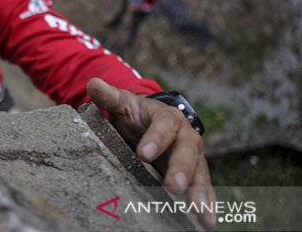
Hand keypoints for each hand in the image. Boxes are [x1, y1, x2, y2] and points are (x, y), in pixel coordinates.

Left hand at [87, 77, 216, 228]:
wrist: (152, 121)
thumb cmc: (136, 114)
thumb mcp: (124, 103)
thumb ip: (110, 96)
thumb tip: (92, 83)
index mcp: (168, 118)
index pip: (164, 126)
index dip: (155, 139)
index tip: (143, 154)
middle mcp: (186, 137)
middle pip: (186, 152)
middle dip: (181, 170)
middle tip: (174, 186)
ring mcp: (193, 157)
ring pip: (200, 174)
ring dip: (200, 193)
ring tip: (201, 213)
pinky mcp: (195, 175)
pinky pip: (204, 189)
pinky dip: (208, 204)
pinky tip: (208, 222)